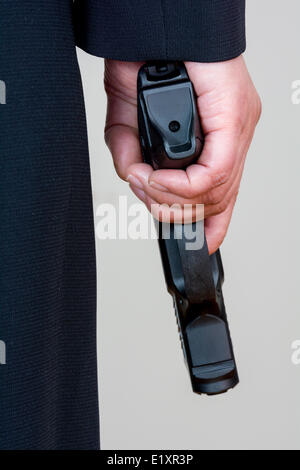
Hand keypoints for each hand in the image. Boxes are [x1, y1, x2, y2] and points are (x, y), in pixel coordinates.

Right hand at [104, 57, 260, 252]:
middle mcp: (232, 137)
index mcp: (214, 140)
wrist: (152, 25)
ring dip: (173, 198)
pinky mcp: (235, 116)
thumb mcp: (127, 121)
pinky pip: (215, 172)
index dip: (214, 225)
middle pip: (217, 200)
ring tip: (147, 184)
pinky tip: (158, 179)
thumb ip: (129, 155)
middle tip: (147, 197)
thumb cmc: (145, 64)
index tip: (200, 245)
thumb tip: (135, 181)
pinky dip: (181, 184)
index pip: (224, 194)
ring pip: (217, 192)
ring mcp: (238, 127)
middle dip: (174, 210)